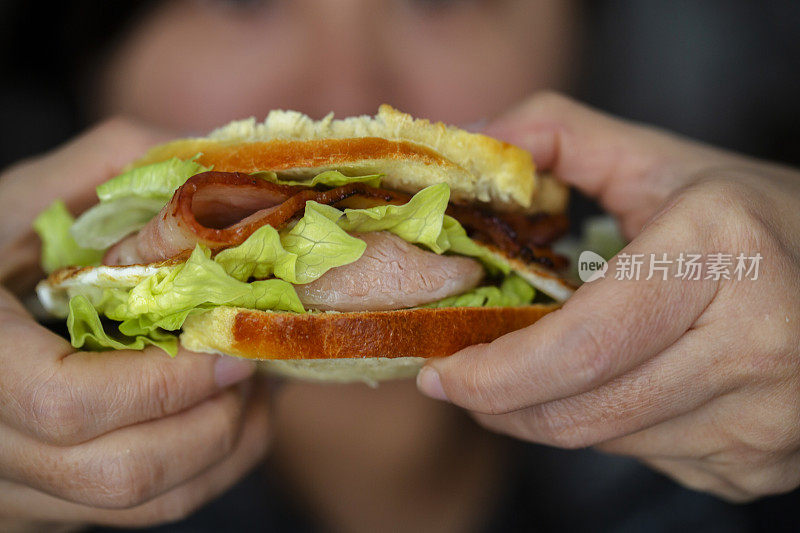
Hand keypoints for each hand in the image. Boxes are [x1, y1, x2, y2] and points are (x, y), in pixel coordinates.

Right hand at [0, 119, 269, 530]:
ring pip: (137, 503)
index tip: (230, 347)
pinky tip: (230, 418)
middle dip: (213, 420)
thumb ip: (116, 164)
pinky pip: (138, 513)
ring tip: (251, 388)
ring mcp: (9, 487)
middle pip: (117, 471)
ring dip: (220, 447)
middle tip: (252, 364)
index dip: (166, 381)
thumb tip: (227, 168)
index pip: (65, 401)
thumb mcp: (29, 195)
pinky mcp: (42, 502)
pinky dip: (204, 471)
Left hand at [417, 93, 799, 501]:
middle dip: (502, 404)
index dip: (496, 372)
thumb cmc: (748, 215)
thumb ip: (558, 135)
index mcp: (723, 253)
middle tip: (459, 381)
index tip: (440, 372)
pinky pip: (644, 455)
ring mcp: (766, 419)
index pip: (582, 345)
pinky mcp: (760, 464)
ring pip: (606, 440)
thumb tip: (469, 141)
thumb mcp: (660, 162)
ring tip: (522, 375)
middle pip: (584, 410)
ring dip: (545, 414)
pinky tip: (601, 385)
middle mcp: (758, 345)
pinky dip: (601, 424)